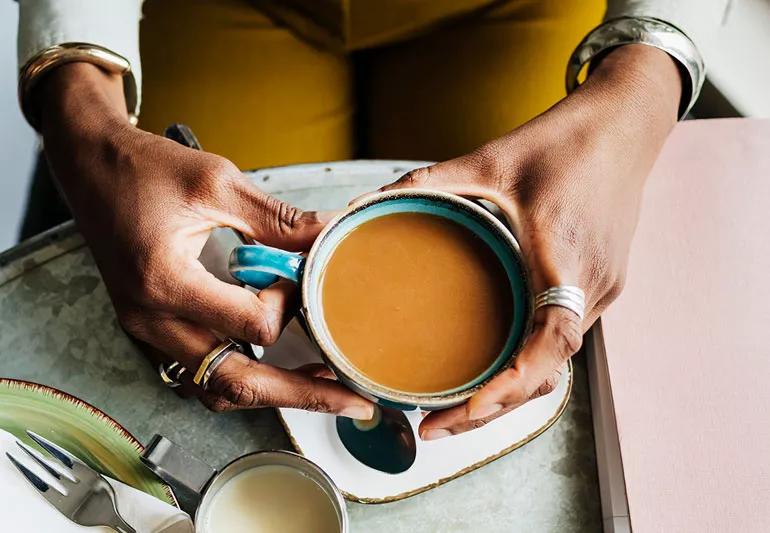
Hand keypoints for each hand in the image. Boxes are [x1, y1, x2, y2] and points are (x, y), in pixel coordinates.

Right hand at [36, 63, 372, 418]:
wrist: (90, 165)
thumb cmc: (144, 168)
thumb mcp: (217, 182)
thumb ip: (278, 219)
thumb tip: (331, 234)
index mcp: (166, 283)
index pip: (252, 326)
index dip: (290, 304)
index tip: (299, 273)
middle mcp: (152, 320)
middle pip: (237, 383)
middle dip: (302, 394)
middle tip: (354, 401)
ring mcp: (148, 331)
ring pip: (217, 388)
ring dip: (272, 392)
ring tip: (322, 386)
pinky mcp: (152, 328)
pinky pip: (201, 372)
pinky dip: (242, 377)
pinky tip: (275, 365)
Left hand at [379, 45, 681, 438]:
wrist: (626, 123)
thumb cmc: (564, 140)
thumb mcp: (489, 159)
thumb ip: (426, 183)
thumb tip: (363, 203)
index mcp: (565, 258)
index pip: (549, 346)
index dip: (508, 387)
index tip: (463, 412)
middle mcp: (592, 286)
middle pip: (548, 372)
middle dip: (493, 410)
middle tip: (434, 425)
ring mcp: (603, 289)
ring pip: (557, 362)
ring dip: (511, 393)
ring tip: (457, 407)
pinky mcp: (602, 283)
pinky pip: (565, 338)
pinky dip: (529, 364)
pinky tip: (495, 365)